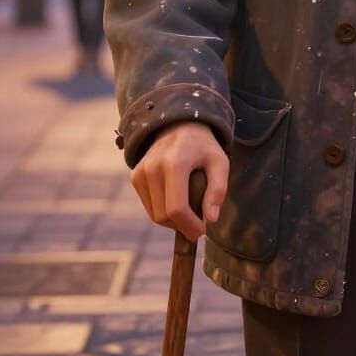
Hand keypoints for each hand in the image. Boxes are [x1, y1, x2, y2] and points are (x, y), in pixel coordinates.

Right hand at [130, 121, 229, 242]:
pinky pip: (148, 206)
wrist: (180, 125)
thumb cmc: (203, 146)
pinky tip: (177, 202)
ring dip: (172, 222)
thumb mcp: (220, 162)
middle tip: (198, 226)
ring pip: (154, 215)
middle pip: (163, 215)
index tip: (202, 231)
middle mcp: (153, 168)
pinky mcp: (136, 177)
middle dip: (182, 227)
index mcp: (175, 163)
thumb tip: (211, 219)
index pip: (176, 208)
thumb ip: (218, 189)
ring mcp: (141, 172)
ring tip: (190, 212)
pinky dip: (162, 212)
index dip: (189, 226)